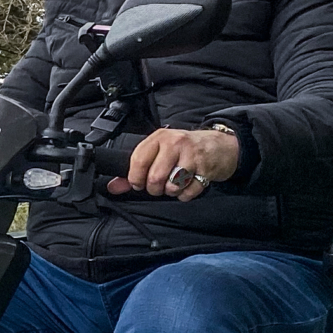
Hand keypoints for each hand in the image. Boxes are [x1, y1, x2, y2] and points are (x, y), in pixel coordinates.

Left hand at [108, 127, 238, 201]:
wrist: (219, 145)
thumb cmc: (184, 150)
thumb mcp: (159, 152)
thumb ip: (135, 170)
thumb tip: (113, 187)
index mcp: (160, 138)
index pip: (138, 161)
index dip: (135, 179)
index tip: (138, 184)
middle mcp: (175, 143)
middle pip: (155, 177)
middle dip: (154, 189)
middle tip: (158, 186)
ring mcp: (192, 156)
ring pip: (172, 186)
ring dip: (171, 192)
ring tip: (175, 183)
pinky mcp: (206, 169)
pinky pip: (188, 193)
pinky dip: (185, 195)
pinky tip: (187, 185)